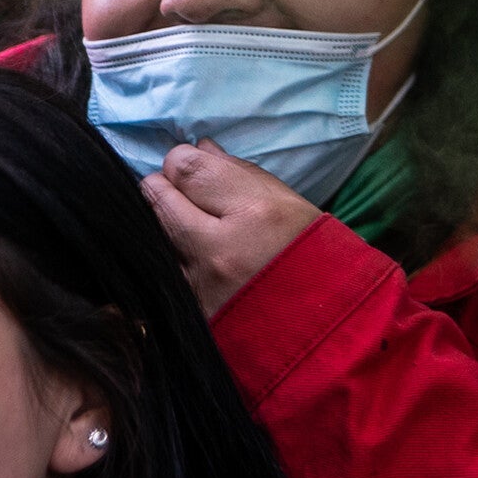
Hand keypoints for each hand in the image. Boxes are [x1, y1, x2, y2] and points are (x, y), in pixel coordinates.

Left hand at [141, 142, 322, 314]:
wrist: (323, 329)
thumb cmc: (315, 259)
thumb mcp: (291, 206)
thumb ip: (241, 174)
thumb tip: (200, 149)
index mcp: (256, 212)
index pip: (188, 169)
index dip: (182, 162)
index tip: (189, 167)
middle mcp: (219, 248)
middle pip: (157, 199)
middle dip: (163, 189)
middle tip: (176, 191)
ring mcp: (198, 285)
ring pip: (153, 236)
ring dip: (162, 227)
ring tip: (187, 229)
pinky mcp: (187, 311)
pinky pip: (162, 272)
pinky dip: (169, 259)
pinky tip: (188, 259)